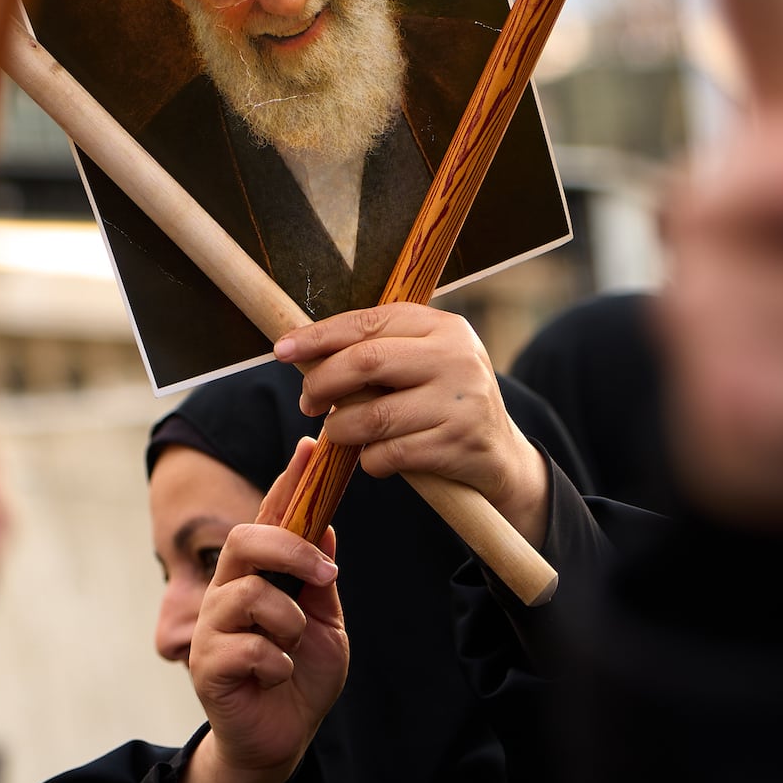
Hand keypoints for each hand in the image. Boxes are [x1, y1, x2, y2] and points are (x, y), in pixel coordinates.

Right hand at [183, 438, 349, 782]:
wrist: (283, 740)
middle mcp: (227, 593)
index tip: (313, 448)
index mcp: (257, 577)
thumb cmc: (300, 679)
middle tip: (325, 576)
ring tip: (294, 646)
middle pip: (243, 540)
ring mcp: (213, 628)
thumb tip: (327, 527)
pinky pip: (247, 647)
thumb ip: (321, 582)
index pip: (269, 518)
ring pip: (247, 594)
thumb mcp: (327, 626)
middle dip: (289, 549)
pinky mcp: (207, 666)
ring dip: (288, 620)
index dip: (288, 482)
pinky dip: (276, 661)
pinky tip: (277, 675)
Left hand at [275, 304, 550, 541]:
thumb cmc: (442, 404)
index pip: (368, 322)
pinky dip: (370, 461)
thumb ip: (377, 352)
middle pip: (366, 362)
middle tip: (307, 402)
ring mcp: (460, 401)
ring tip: (341, 432)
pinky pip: (389, 454)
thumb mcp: (424, 364)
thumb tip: (303, 351)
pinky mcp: (456, 444)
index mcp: (444, 326)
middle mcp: (456, 357)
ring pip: (372, 415)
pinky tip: (378, 458)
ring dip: (341, 429)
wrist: (500, 456)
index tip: (282, 351)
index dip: (318, 337)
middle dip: (323, 383)